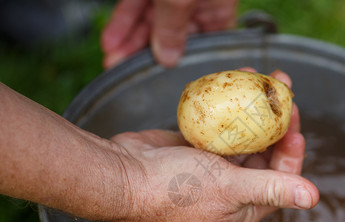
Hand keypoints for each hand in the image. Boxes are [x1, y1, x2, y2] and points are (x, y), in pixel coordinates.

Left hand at [101, 0, 237, 68]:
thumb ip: (174, 26)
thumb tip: (169, 57)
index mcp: (217, 8)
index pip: (201, 43)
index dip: (180, 60)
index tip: (159, 75)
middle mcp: (197, 2)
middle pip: (170, 34)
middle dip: (144, 54)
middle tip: (123, 72)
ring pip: (150, 21)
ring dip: (130, 40)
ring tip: (111, 58)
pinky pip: (137, 5)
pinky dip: (123, 21)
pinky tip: (111, 38)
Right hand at [110, 70, 318, 221]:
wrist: (125, 174)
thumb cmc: (175, 190)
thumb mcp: (230, 188)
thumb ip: (272, 188)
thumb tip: (313, 198)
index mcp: (244, 210)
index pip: (281, 180)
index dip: (291, 153)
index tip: (294, 124)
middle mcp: (233, 191)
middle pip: (265, 154)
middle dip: (277, 124)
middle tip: (284, 94)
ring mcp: (215, 169)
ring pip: (245, 137)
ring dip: (256, 113)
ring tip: (264, 82)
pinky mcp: (199, 150)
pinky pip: (223, 129)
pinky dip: (231, 111)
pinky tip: (238, 90)